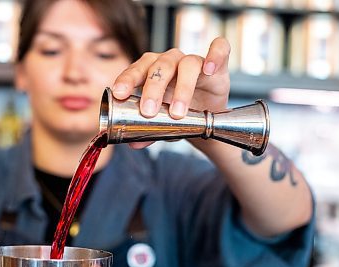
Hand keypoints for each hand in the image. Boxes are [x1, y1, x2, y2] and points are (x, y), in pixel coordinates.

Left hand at [111, 37, 230, 148]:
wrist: (206, 115)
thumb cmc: (178, 112)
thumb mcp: (162, 123)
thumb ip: (148, 130)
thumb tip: (133, 144)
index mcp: (150, 70)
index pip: (136, 69)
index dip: (127, 79)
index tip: (120, 94)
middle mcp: (170, 61)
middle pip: (159, 67)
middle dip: (152, 89)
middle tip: (148, 111)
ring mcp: (193, 60)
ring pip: (187, 64)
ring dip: (182, 88)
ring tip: (178, 112)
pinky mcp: (217, 63)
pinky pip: (219, 50)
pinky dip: (215, 56)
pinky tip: (209, 69)